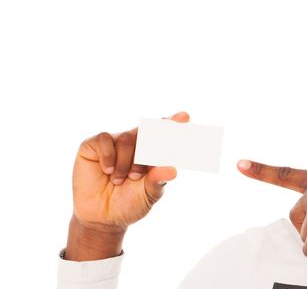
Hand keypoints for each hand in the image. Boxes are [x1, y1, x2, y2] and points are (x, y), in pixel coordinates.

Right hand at [65, 111, 188, 259]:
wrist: (102, 218)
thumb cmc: (129, 203)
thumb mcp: (148, 194)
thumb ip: (158, 180)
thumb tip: (173, 170)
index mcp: (154, 152)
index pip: (166, 133)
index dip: (175, 123)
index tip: (184, 116)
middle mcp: (136, 143)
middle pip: (148, 131)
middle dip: (150, 147)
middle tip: (143, 168)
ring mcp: (115, 142)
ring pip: (128, 138)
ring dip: (127, 162)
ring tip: (121, 180)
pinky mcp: (93, 145)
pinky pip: (105, 139)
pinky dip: (108, 156)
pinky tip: (107, 170)